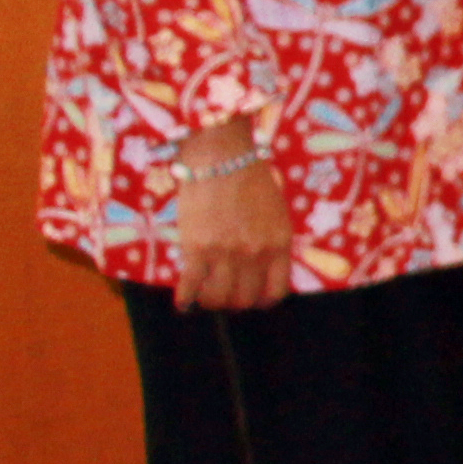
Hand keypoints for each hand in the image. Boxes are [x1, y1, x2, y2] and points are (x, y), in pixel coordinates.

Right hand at [168, 121, 293, 313]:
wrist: (222, 160)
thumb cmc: (251, 181)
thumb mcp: (276, 213)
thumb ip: (271, 242)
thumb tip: (261, 268)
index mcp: (279, 244)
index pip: (276, 291)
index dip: (263, 300)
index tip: (253, 299)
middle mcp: (255, 254)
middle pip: (245, 299)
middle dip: (234, 303)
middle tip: (225, 296)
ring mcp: (225, 254)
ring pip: (217, 298)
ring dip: (210, 302)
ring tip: (204, 296)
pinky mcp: (197, 249)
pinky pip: (190, 287)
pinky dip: (185, 299)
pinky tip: (183, 302)